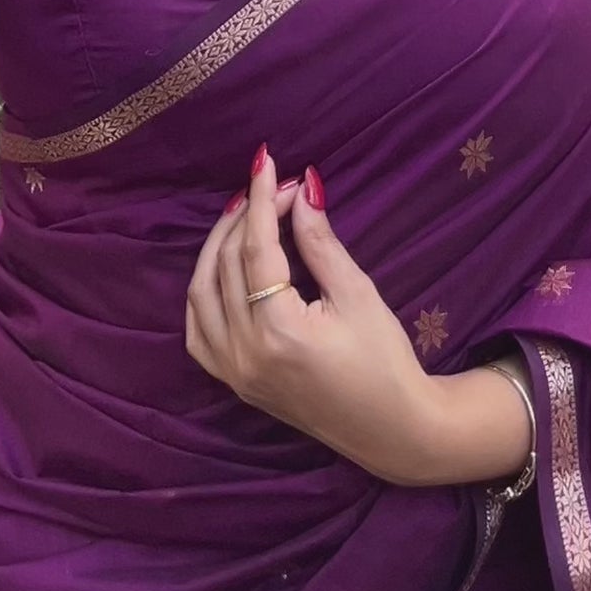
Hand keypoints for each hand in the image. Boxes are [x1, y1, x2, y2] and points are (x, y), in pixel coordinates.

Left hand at [185, 153, 531, 490]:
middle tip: (275, 187)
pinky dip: (203, 292)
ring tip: (246, 214)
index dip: (262, 200)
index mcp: (278, 331)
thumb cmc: (384, 359)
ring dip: (217, 248)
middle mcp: (245, 353)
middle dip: (247, 216)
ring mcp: (234, 373)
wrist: (392, 429)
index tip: (268, 161)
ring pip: (201, 294)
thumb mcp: (358, 294)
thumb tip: (302, 188)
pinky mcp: (234, 383)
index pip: (256, 249)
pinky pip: (198, 332)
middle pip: (226, 265)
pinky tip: (222, 266)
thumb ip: (320, 242)